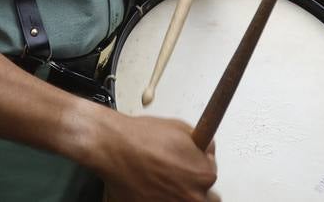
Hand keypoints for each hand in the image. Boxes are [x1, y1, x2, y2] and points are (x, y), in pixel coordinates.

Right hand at [96, 113, 217, 201]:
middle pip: (203, 197)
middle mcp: (192, 196)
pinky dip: (159, 199)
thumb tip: (206, 149)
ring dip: (178, 196)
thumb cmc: (141, 138)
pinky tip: (151, 188)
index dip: (196, 164)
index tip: (188, 163)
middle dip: (191, 185)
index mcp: (203, 175)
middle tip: (175, 175)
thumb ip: (201, 144)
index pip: (211, 174)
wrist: (113, 147)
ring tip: (163, 184)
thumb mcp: (180, 128)